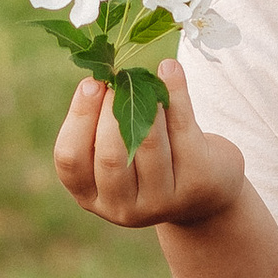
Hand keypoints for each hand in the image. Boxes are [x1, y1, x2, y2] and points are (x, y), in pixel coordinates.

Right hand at [52, 60, 245, 232]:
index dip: (79, 118)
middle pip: (109, 156)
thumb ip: (104, 127)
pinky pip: (181, 129)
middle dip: (111, 110)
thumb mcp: (118, 155)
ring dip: (144, 101)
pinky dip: (175, 92)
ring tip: (144, 76)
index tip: (91, 83)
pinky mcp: (196, 182)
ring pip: (148, 143)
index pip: (70, 160)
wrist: (206, 193)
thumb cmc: (151, 162)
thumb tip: (103, 76)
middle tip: (119, 79)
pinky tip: (170, 69)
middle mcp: (123, 207)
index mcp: (92, 197)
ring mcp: (161, 201)